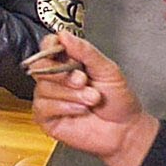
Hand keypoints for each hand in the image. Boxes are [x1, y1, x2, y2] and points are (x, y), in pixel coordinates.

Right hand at [31, 32, 159, 165]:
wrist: (125, 130)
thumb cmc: (118, 101)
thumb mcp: (107, 69)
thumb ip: (85, 51)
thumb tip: (64, 35)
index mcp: (69, 63)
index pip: (48, 47)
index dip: (51, 47)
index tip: (63, 51)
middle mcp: (56, 79)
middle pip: (40, 66)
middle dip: (63, 74)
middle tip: (83, 80)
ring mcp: (50, 98)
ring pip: (44, 88)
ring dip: (71, 94)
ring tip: (91, 99)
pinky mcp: (47, 118)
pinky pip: (43, 106)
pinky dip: (64, 107)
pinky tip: (80, 110)